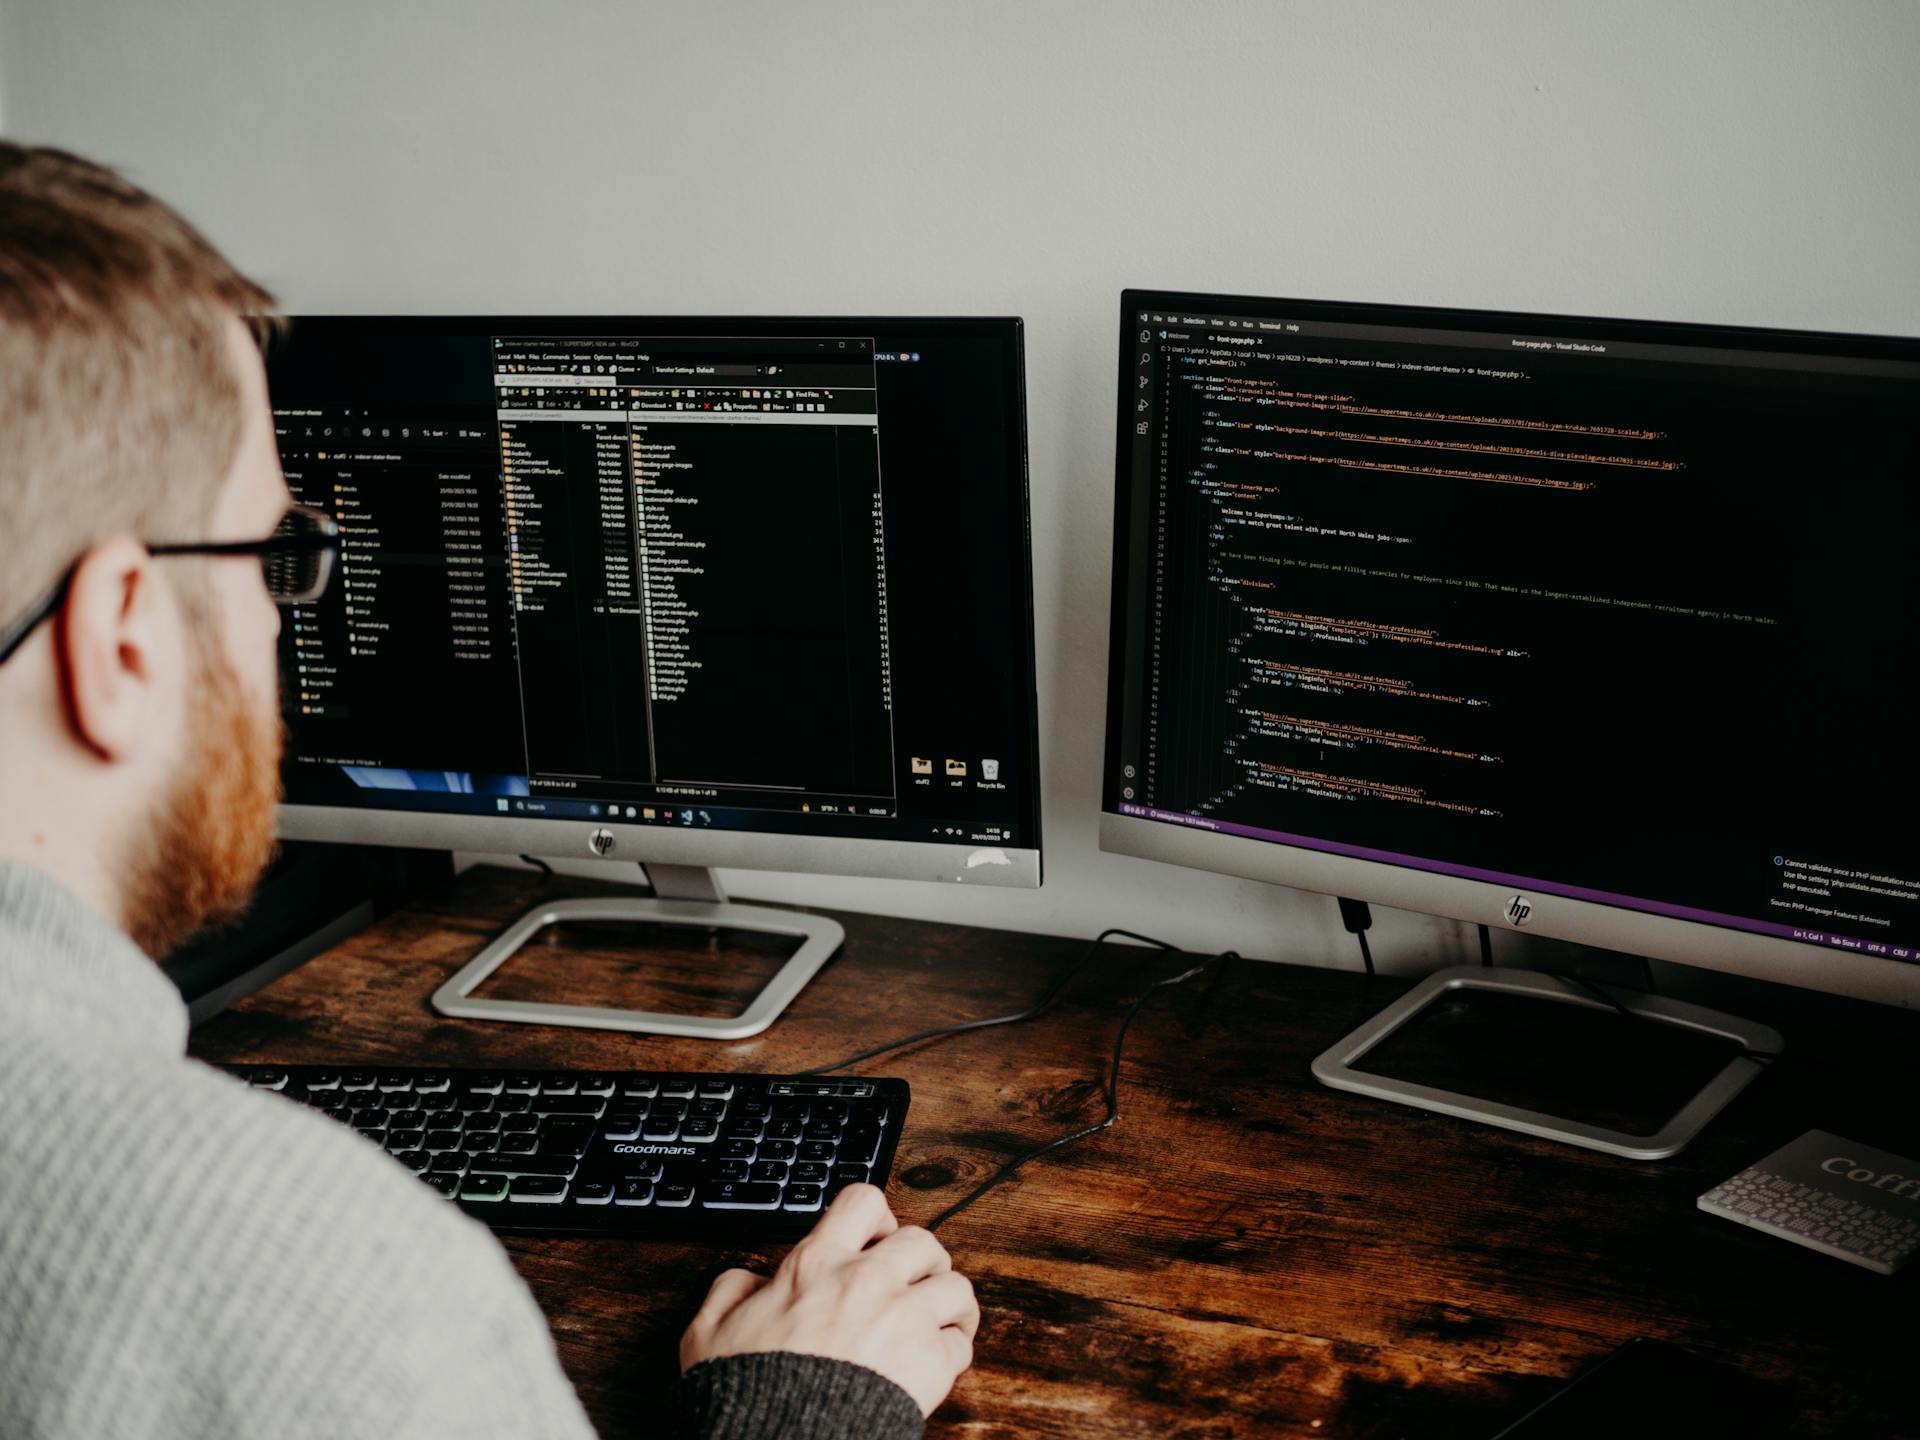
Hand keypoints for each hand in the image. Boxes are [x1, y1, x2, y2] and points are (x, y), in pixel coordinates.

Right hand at [679, 1184, 978, 1415]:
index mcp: (816, 1265)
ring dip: (948, 1302)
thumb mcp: (709, 1331)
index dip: (878, 1218)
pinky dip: (952, 1351)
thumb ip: (731, 1291)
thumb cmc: (746, 1394)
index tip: (876, 1238)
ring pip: (956, 1286)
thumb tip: (749, 1281)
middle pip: (923, 1241)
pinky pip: (960, 1343)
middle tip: (910, 1284)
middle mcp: (866, 1281)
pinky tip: (934, 1362)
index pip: (863, 1202)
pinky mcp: (929, 1364)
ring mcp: (904, 1319)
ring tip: (936, 1320)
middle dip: (921, 1261)